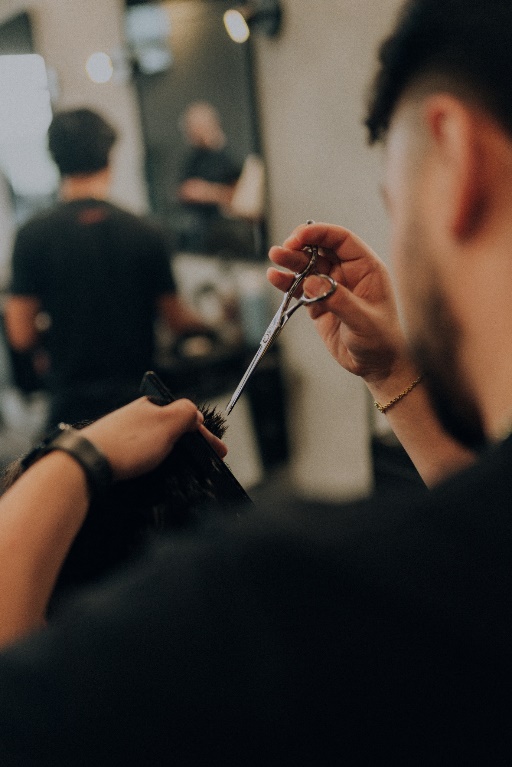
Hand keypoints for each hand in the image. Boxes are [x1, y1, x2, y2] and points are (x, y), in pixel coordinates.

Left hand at [81, 397, 226, 481]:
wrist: (87, 462)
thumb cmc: (128, 443)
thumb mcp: (166, 423)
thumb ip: (186, 414)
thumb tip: (196, 415)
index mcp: (150, 407)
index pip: (186, 417)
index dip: (205, 435)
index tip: (221, 452)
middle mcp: (137, 418)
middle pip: (173, 429)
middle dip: (192, 444)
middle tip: (207, 462)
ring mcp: (125, 434)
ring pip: (158, 442)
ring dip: (175, 453)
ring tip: (187, 469)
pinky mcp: (115, 451)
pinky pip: (143, 454)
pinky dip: (157, 461)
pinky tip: (158, 470)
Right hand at [268, 222, 410, 384]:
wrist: (376, 366)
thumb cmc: (380, 341)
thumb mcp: (363, 320)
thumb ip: (338, 300)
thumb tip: (311, 281)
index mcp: (366, 268)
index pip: (341, 240)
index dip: (320, 233)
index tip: (299, 236)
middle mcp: (348, 273)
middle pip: (320, 250)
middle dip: (300, 246)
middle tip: (283, 249)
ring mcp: (331, 288)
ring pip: (308, 267)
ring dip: (291, 261)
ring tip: (275, 257)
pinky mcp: (318, 304)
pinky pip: (300, 288)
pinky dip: (287, 282)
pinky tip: (275, 277)